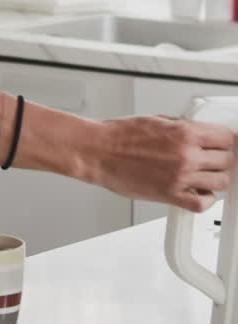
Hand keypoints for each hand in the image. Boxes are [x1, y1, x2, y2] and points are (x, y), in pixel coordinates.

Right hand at [96, 115, 234, 211]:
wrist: (98, 151)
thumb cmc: (120, 136)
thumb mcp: (158, 119)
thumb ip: (183, 127)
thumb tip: (200, 132)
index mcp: (184, 133)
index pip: (226, 138)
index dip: (226, 141)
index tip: (222, 144)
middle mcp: (186, 155)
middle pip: (227, 161)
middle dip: (221, 159)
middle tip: (213, 159)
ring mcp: (180, 177)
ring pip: (220, 183)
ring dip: (215, 179)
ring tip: (205, 176)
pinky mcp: (169, 195)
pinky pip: (201, 204)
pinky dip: (205, 200)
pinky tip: (198, 192)